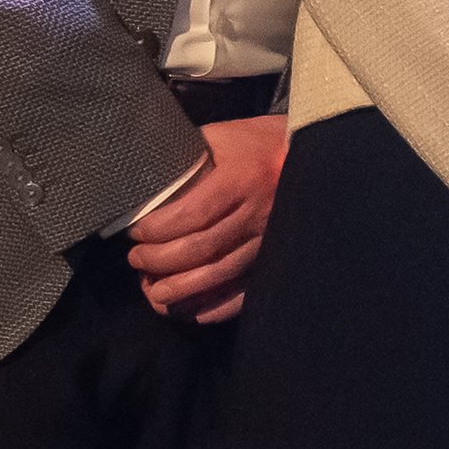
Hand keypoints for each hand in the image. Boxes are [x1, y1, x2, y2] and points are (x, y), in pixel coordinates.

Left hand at [122, 114, 286, 321]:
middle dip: (161, 260)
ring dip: (182, 288)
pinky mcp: (277, 256)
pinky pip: (248, 290)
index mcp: (241, 179)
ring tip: (154, 291)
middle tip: (137, 260)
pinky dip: (220, 306)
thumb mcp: (223, 136)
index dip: (158, 230)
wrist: (313, 153)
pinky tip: (194, 312)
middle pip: (202, 248)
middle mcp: (258, 213)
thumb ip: (188, 153)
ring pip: (221, 273)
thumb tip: (147, 174)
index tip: (136, 232)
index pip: (192, 214)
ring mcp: (270, 239)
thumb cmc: (261, 142)